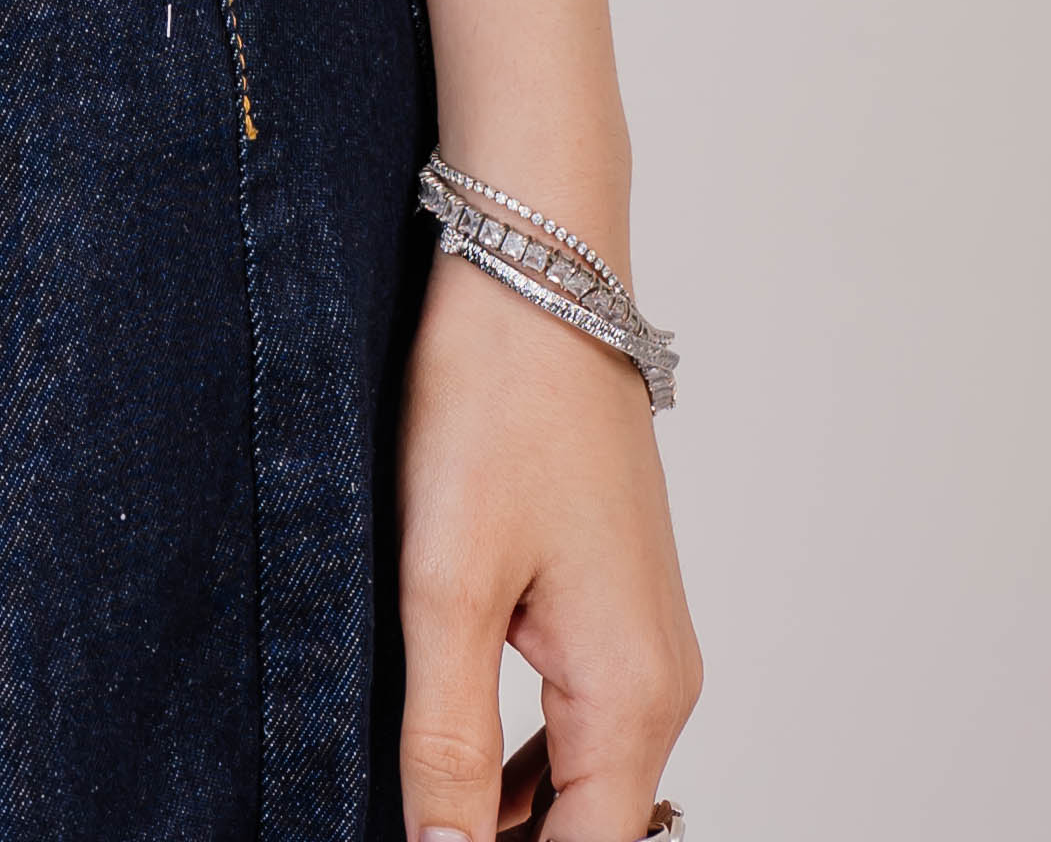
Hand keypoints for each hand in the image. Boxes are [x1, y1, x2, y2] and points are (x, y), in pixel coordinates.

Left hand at [397, 251, 701, 837]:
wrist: (537, 266)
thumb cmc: (495, 400)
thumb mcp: (446, 580)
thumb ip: (443, 737)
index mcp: (632, 695)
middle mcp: (658, 680)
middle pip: (589, 830)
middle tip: (393, 818)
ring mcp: (639, 639)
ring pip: (578, 780)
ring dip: (504, 815)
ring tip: (410, 808)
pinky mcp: (608, 601)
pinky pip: (571, 720)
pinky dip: (514, 758)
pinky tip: (442, 754)